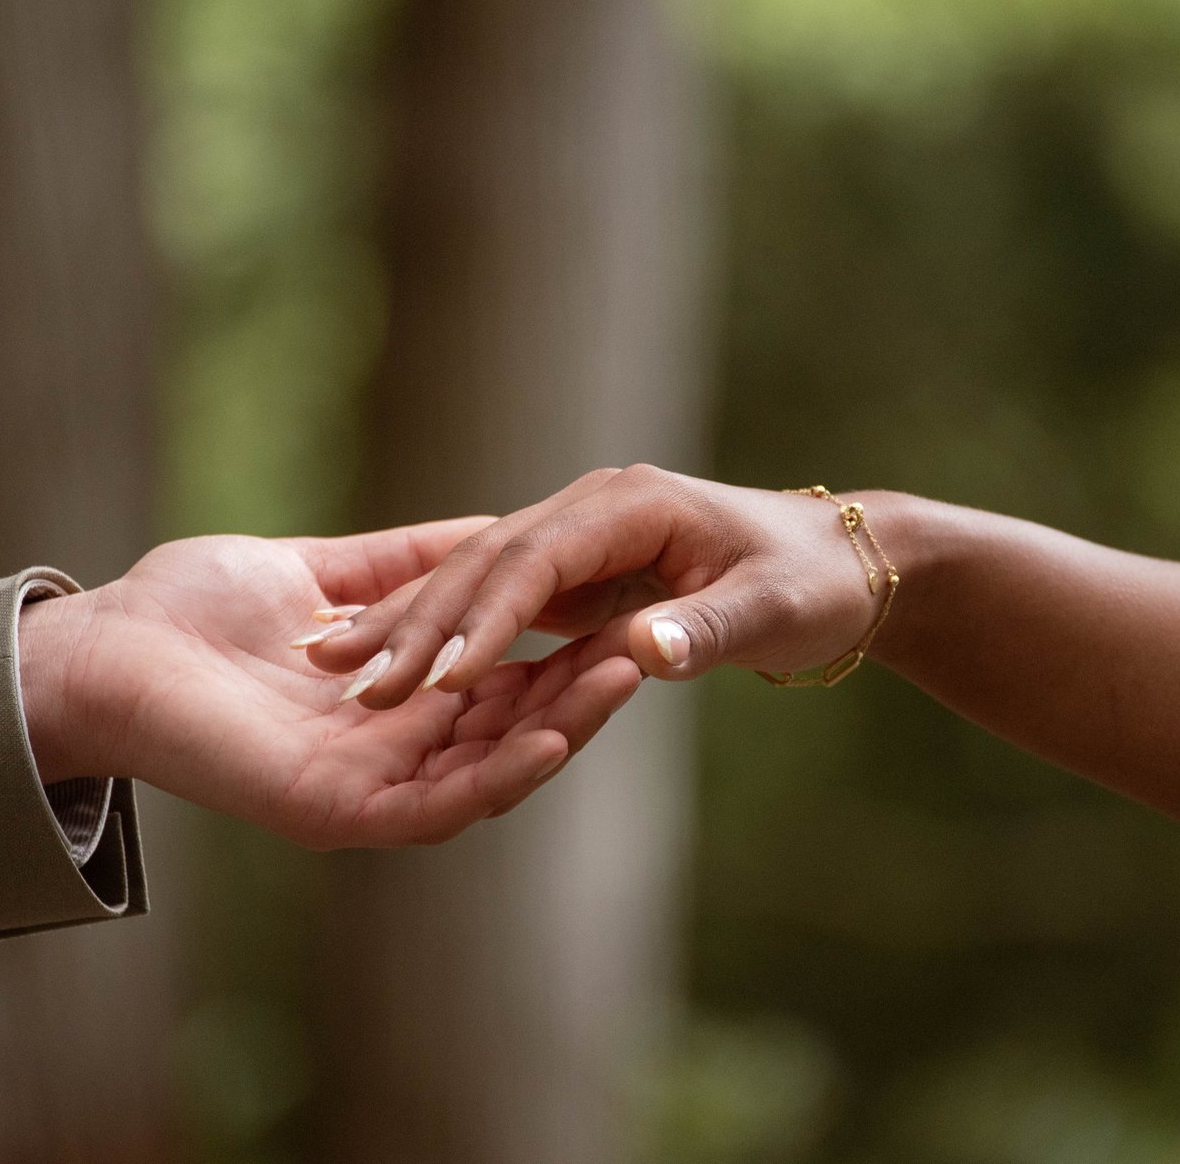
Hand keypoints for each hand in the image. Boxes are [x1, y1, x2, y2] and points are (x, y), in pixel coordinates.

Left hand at [19, 519, 642, 848]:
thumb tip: (493, 532)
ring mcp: (365, 789)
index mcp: (391, 703)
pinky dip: (497, 776)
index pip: (502, 680)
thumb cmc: (196, 609)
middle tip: (654, 640)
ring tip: (627, 673)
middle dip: (584, 686)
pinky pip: (435, 807)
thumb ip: (406, 565)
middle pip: (511, 727)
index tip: (625, 601)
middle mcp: (389, 753)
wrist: (105, 645)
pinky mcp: (335, 814)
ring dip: (563, 726)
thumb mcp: (327, 573)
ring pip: (489, 768)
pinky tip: (553, 735)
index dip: (565, 645)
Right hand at [304, 466, 891, 707]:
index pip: (535, 559)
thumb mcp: (773, 611)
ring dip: (413, 624)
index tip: (440, 675)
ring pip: (476, 577)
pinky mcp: (572, 567)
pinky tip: (388, 664)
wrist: (841, 561)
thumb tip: (646, 652)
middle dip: (419, 619)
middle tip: (348, 675)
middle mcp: (591, 509)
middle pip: (486, 563)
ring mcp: (576, 534)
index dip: (484, 616)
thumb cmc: (815, 584)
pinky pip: (493, 598)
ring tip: (338, 668)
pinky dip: (443, 630)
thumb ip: (707, 630)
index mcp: (631, 505)